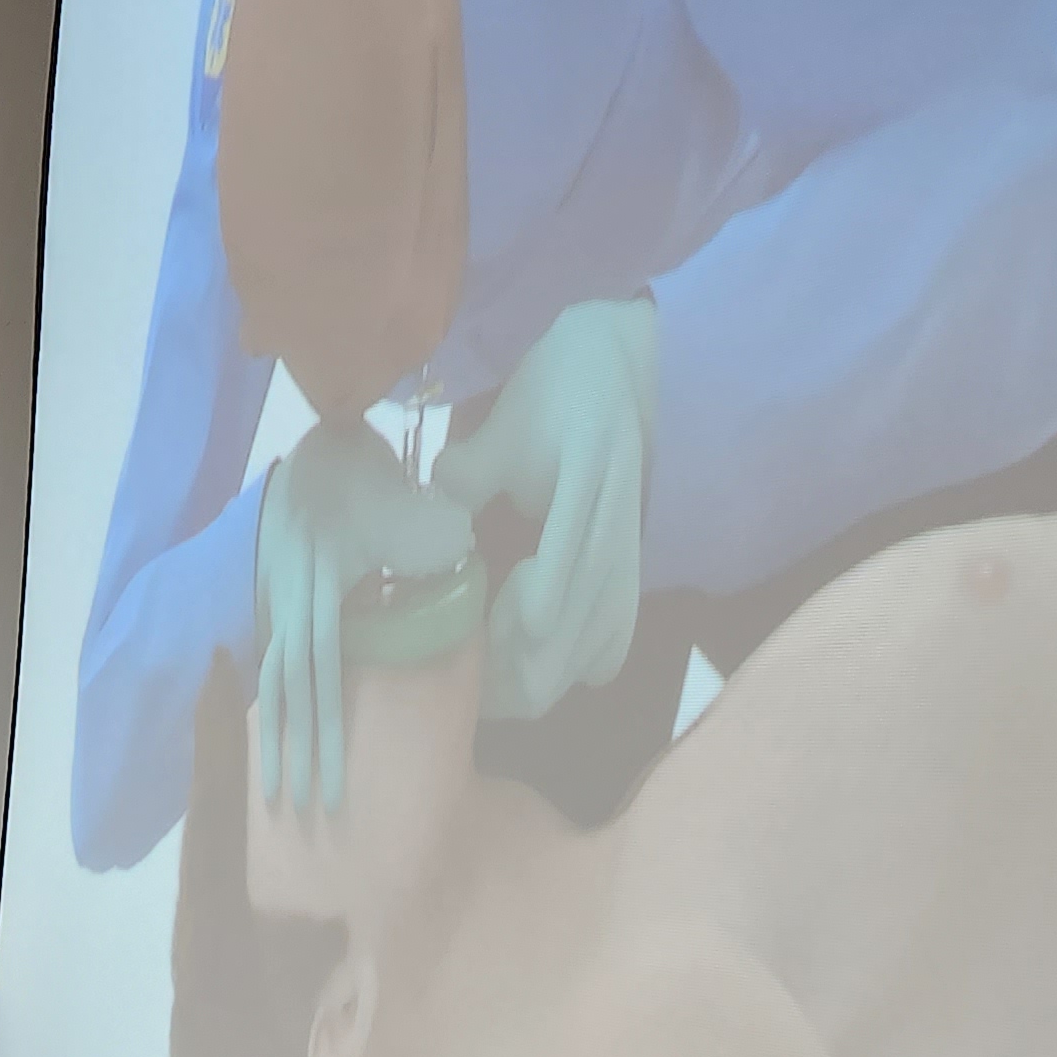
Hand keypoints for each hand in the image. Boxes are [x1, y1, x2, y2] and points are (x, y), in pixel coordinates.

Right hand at [252, 417, 474, 813]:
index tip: (329, 789)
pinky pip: (274, 660)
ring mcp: (279, 604)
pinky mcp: (277, 600)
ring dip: (276, 736)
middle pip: (289, 694)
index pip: (319, 681)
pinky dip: (273, 701)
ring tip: (276, 785)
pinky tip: (274, 731)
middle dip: (294, 756)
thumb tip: (459, 580)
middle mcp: (292, 607)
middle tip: (297, 810)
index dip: (322, 738)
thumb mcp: (408, 508)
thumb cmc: (369, 476)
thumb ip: (433, 549)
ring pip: (275, 681)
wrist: (321, 443)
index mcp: (320, 594)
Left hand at [433, 294, 656, 722]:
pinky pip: (600, 661)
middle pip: (553, 660)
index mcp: (588, 495)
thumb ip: (468, 473)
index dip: (489, 636)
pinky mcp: (630, 589)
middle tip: (450, 651)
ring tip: (477, 657)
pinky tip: (521, 652)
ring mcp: (628, 573)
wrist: (628, 375)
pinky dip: (557, 674)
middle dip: (493, 673)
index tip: (455, 620)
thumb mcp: (507, 424)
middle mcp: (615, 545)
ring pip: (577, 670)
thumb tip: (426, 519)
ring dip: (520, 680)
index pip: (543, 608)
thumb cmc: (557, 396)